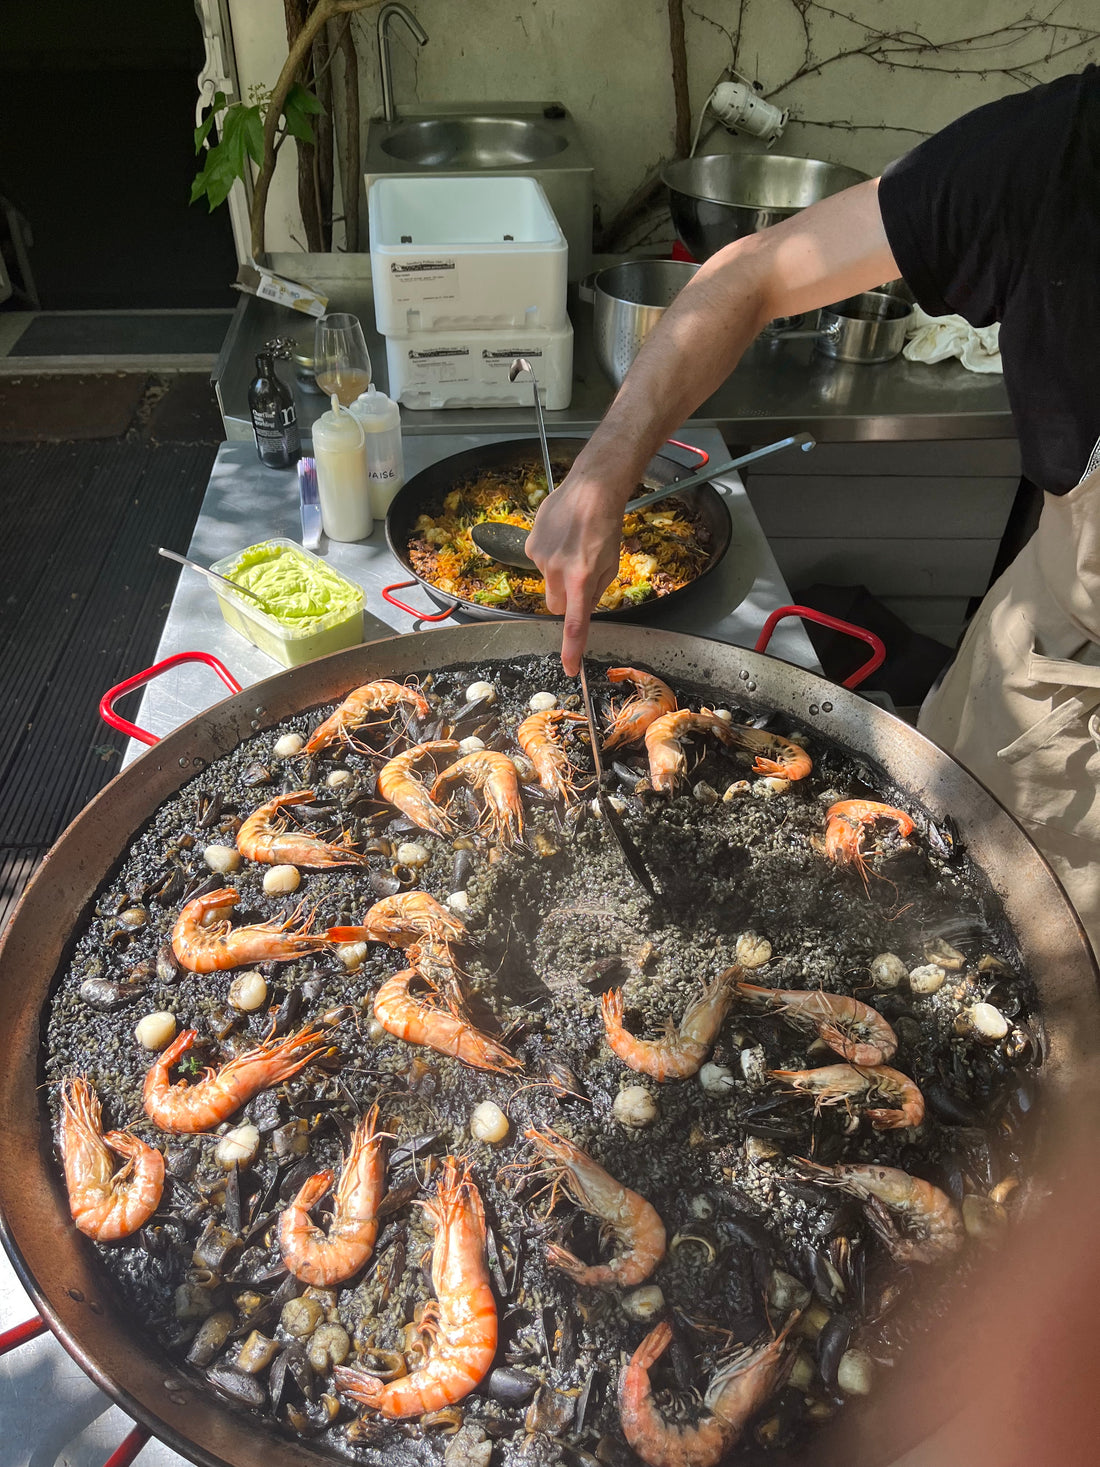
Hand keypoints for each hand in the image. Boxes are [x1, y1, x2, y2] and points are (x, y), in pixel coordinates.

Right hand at [525, 465, 629, 675]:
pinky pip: (539, 563)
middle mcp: (557, 571)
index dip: (572, 648)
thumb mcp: (611, 563)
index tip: (570, 668)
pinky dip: (550, 556)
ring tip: (573, 546)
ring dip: (558, 573)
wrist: (591, 487)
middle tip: (579, 577)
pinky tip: (561, 537)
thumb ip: (594, 591)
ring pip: (547, 583)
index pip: (575, 623)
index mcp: (581, 578)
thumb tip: (582, 608)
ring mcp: (539, 558)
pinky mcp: (529, 545)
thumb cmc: (607, 525)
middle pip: (555, 606)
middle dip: (566, 599)